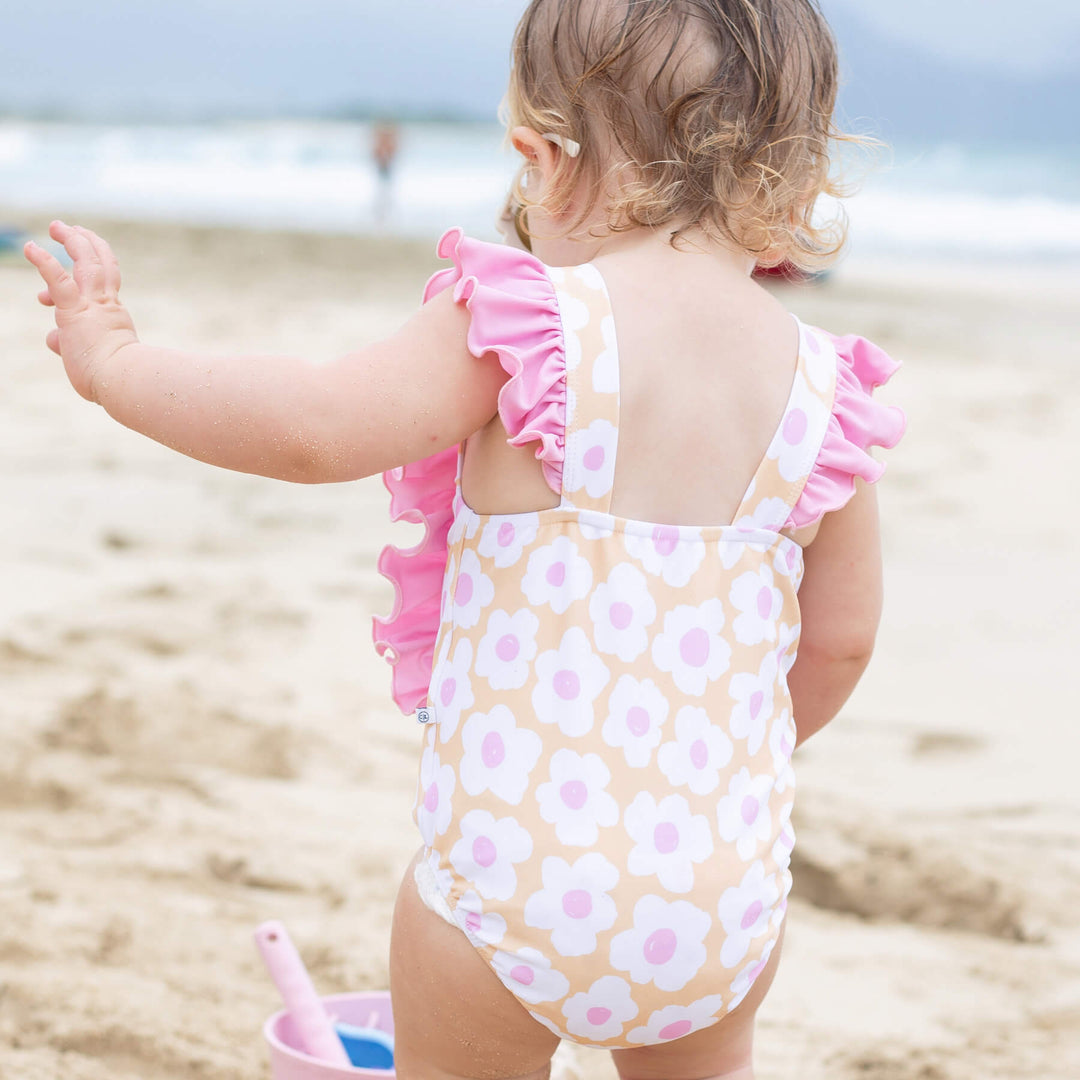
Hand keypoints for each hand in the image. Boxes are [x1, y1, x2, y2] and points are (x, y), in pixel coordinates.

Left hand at [24, 221, 138, 401]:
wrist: (123, 382)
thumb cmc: (113, 380)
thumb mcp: (90, 358)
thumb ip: (70, 344)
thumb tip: (53, 338)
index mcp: (113, 315)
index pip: (100, 288)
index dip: (76, 281)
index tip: (43, 298)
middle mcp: (106, 305)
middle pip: (101, 264)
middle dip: (85, 243)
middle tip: (71, 229)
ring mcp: (93, 305)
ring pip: (87, 262)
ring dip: (73, 240)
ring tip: (57, 225)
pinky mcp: (75, 311)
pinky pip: (58, 280)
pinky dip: (44, 261)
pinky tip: (30, 247)